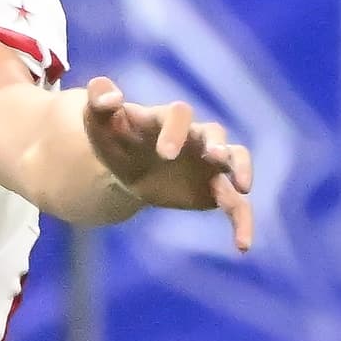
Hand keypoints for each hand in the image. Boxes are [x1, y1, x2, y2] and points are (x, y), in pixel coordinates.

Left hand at [79, 76, 255, 252]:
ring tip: (242, 188)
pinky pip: (236, 204)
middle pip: (214, 133)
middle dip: (216, 144)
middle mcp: (196, 137)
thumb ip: (98, 103)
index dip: (175, 131)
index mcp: (167, 120)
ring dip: (240, 170)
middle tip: (215, 156)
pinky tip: (242, 245)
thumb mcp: (98, 123)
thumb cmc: (115, 140)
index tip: (164, 153)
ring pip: (235, 160)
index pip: (179, 114)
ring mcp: (210, 162)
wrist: (129, 168)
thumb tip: (107, 95)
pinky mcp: (215, 189)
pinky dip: (243, 222)